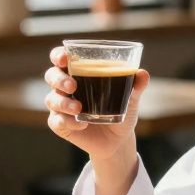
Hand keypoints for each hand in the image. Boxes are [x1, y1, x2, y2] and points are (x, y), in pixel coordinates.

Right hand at [43, 47, 149, 194]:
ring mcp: (61, 107)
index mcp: (79, 72)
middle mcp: (66, 87)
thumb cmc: (122, 109)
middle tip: (73, 86)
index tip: (64, 58)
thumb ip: (136, 86)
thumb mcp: (131, 98)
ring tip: (78, 108)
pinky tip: (81, 125)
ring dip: (63, 103)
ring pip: (52, 99)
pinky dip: (67, 122)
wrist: (119, 139)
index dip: (58, 55)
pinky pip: (57, 121)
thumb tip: (142, 74)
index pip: (62, 58)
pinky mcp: (61, 125)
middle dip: (59, 79)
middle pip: (52, 76)